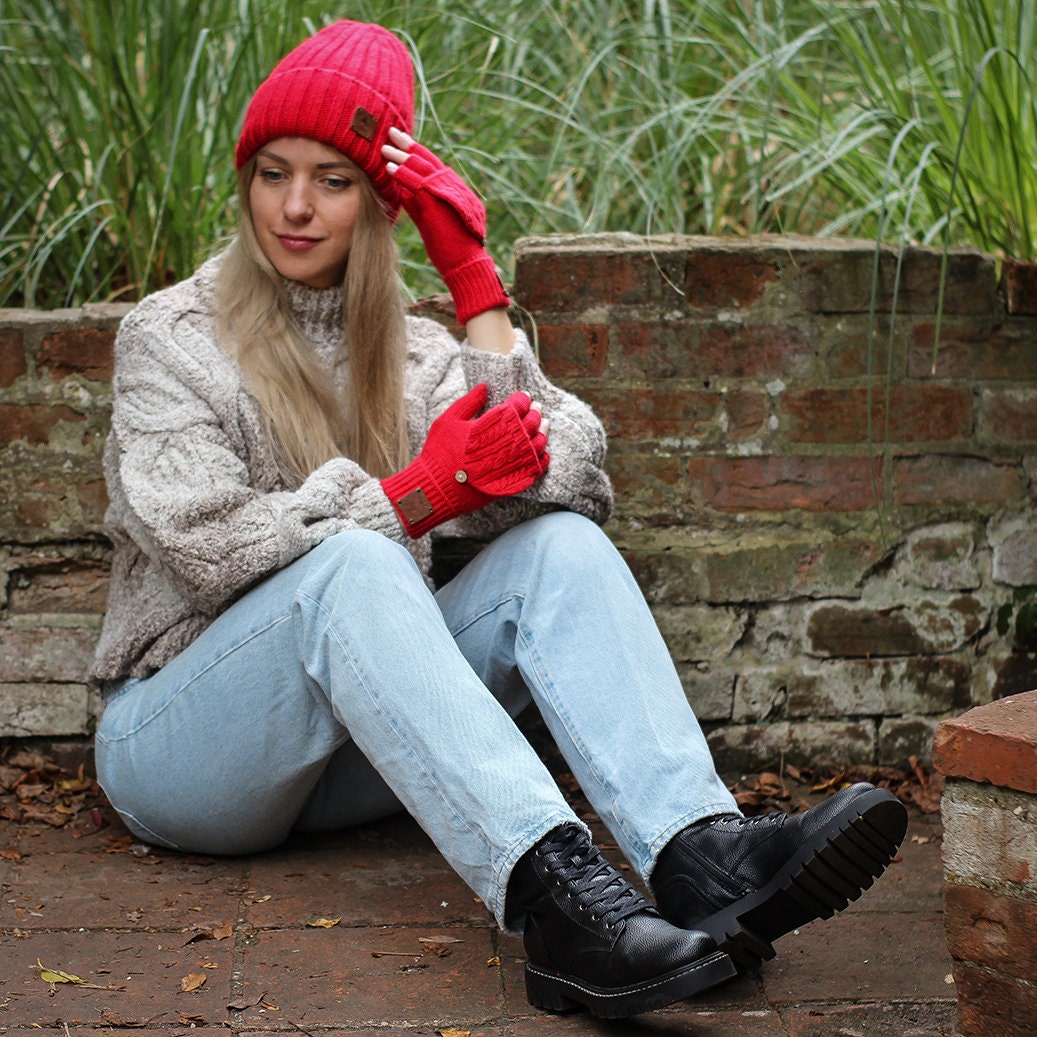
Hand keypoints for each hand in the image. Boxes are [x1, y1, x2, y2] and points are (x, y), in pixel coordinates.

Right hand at [381, 383, 548, 537]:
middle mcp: (505, 444)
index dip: (523, 399)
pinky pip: (536, 468)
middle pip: (531, 423)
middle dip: (536, 412)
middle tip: (537, 407)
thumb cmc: (439, 452)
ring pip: (538, 445)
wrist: (436, 488)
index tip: (524, 396)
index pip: (516, 406)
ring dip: (543, 432)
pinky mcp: (513, 482)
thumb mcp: (448, 420)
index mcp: (491, 425)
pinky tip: (542, 451)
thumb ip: (469, 402)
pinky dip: (542, 458)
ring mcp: (511, 464)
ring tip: (543, 425)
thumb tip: (484, 386)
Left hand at [383, 128, 509, 323]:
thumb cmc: (450, 251)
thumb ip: (418, 205)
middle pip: (428, 160)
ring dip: (402, 156)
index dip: (416, 153)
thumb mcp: (431, 223)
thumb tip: (402, 192)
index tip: (401, 142)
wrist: (466, 266)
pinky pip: (419, 183)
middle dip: (409, 145)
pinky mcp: (440, 203)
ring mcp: (448, 193)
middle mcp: (453, 187)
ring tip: (384, 147)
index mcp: (453, 191)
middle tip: (392, 131)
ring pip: (423, 168)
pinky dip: (404, 174)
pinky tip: (390, 167)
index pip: (432, 167)